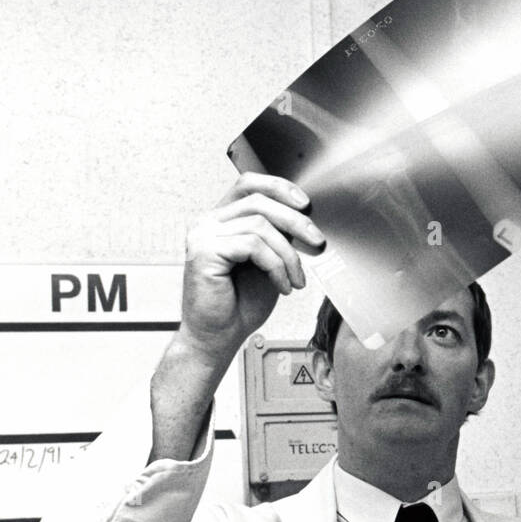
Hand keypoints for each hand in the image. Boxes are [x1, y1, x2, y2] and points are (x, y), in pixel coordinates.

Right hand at [177, 173, 325, 359]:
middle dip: (296, 221)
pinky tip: (282, 286)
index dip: (279, 187)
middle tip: (318, 242)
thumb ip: (277, 236)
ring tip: (296, 279)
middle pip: (259, 202)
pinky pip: (253, 246)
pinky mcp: (204, 251)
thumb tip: (305, 219)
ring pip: (260, 225)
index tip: (306, 204)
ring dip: (288, 254)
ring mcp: (202, 235)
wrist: (219, 337)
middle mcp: (207, 222)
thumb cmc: (240, 304)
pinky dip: (276, 266)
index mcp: (220, 219)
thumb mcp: (268, 261)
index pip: (249, 184)